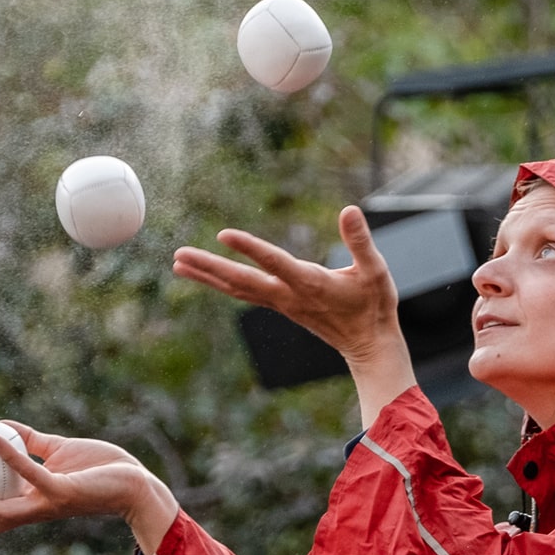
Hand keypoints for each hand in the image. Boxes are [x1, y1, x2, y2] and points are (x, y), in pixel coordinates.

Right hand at [0, 421, 177, 550]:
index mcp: (30, 503)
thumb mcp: (59, 451)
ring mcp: (47, 504)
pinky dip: (10, 457)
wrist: (135, 480)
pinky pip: (30, 473)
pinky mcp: (63, 492)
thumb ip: (32, 443)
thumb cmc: (101, 468)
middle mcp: (35, 510)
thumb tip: (2, 425)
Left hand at [173, 206, 404, 366]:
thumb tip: (349, 210)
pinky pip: (244, 293)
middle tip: (179, 255)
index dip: (250, 248)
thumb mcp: (375, 270)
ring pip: (237, 289)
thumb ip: (361, 241)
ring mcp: (282, 303)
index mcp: (311, 283)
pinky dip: (222, 284)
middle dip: (210, 268)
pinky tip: (208, 277)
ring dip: (207, 277)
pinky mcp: (281, 306)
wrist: (368, 344)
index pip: (275, 262)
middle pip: (242, 280)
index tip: (224, 234)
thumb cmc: (374, 305)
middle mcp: (290, 295)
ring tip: (178, 264)